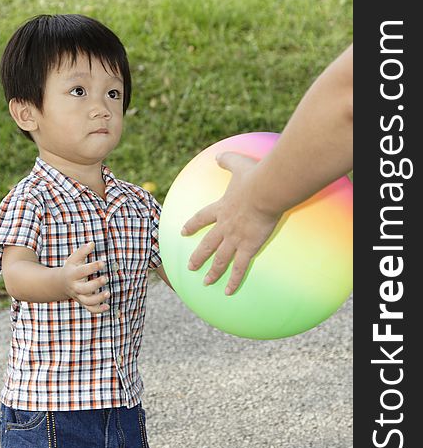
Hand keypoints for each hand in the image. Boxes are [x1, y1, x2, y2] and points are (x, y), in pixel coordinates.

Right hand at [61, 242, 109, 313]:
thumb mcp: (74, 258)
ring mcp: (79, 296)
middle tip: (106, 278)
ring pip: (87, 301)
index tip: (103, 262)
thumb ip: (83, 251)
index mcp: (72, 275)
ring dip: (98, 299)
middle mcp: (75, 287)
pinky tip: (107, 307)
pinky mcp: (83, 302)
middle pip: (84, 289)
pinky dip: (98, 310)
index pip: (82, 272)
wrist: (61, 283)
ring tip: (108, 293)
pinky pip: (90, 309)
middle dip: (95, 284)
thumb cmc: (72, 268)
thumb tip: (92, 243)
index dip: (92, 267)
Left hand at [181, 152, 280, 294]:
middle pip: (207, 244)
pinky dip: (233, 280)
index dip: (192, 225)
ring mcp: (235, 238)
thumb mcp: (237, 164)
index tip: (183, 231)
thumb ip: (227, 159)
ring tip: (205, 282)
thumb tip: (219, 155)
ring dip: (212, 272)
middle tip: (189, 266)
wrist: (264, 191)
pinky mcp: (248, 247)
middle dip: (198, 256)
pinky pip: (239, 268)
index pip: (201, 218)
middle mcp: (224, 226)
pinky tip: (228, 292)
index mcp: (221, 208)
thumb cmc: (254, 176)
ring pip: (219, 259)